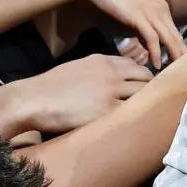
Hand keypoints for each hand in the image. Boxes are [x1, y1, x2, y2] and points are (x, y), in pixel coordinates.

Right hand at [25, 55, 151, 133]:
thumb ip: (96, 71)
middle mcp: (111, 73)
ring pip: (143, 93)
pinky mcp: (107, 111)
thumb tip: (109, 80)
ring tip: (149, 114)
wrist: (33, 99)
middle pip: (145, 77)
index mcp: (102, 61)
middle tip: (153, 102)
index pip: (134, 65)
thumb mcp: (76, 68)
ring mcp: (111, 91)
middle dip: (151, 88)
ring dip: (148, 103)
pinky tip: (140, 125)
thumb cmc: (49, 87)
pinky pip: (131, 112)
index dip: (142, 76)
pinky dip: (137, 117)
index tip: (144, 87)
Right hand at [75, 0, 186, 67]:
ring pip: (170, 39)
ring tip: (173, 75)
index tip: (181, 68)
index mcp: (161, 8)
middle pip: (178, 38)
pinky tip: (156, 65)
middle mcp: (161, 9)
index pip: (177, 34)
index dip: (180, 52)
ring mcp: (151, 12)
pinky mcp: (139, 16)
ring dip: (173, 59)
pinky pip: (153, 39)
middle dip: (182, 58)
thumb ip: (144, 29)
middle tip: (183, 76)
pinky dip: (157, 54)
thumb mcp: (134, 14)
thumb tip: (151, 46)